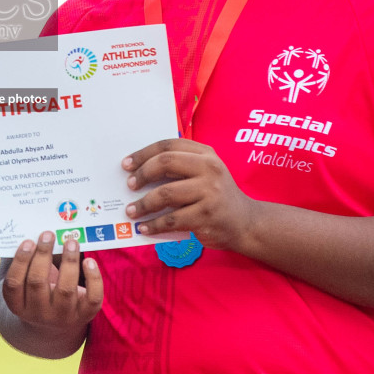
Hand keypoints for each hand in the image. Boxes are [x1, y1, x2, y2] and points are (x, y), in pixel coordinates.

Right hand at [0, 231, 102, 333]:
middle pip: (37, 283)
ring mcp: (62, 317)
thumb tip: (36, 237)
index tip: (29, 241)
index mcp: (18, 305)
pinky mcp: (84, 316)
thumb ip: (27, 265)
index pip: (14, 283)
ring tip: (71, 242)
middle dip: (43, 255)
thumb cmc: (39, 294)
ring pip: (66, 289)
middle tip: (48, 235)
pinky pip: (91, 298)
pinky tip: (89, 261)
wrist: (55, 327)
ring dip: (69, 261)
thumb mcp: (27, 286)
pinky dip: (93, 279)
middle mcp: (38, 314)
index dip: (21, 261)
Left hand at [124, 139, 256, 249]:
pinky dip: (154, 225)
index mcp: (206, 154)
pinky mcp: (206, 215)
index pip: (168, 145)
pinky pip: (172, 220)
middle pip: (165, 163)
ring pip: (166, 194)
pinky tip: (143, 227)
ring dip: (143, 204)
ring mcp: (209, 192)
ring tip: (131, 211)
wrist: (246, 223)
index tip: (126, 164)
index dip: (143, 154)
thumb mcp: (205, 173)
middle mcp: (209, 168)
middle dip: (142, 174)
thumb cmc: (216, 196)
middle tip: (130, 185)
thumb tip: (138, 172)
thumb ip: (180, 167)